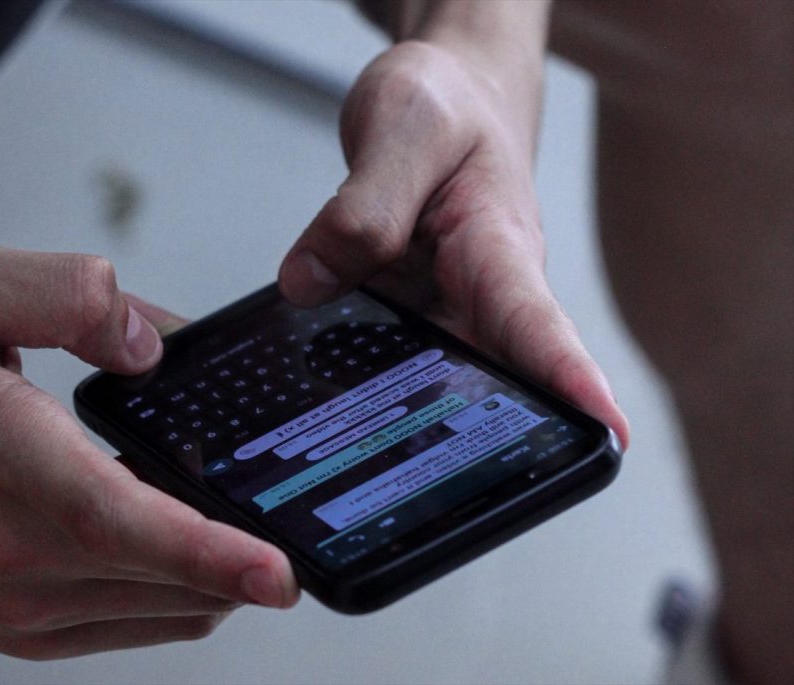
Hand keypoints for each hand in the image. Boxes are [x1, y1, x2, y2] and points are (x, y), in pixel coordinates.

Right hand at [0, 242, 297, 658]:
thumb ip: (70, 294)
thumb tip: (152, 341)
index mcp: (10, 468)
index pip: (130, 526)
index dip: (215, 554)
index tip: (280, 573)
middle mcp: (15, 557)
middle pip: (167, 579)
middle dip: (240, 552)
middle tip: (276, 508)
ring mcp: (14, 607)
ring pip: (157, 614)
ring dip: (211, 577)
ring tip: (232, 525)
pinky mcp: (9, 630)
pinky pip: (120, 630)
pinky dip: (168, 599)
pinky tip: (177, 559)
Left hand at [278, 39, 628, 445]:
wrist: (444, 95)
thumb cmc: (444, 105)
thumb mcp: (402, 132)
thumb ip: (361, 208)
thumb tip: (310, 283)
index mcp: (499, 249)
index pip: (539, 323)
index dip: (572, 382)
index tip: (608, 438)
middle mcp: (482, 296)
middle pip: (492, 382)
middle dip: (471, 442)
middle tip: (432, 495)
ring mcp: (447, 312)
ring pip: (432, 382)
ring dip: (402, 422)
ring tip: (353, 471)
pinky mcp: (410, 314)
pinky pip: (389, 357)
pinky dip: (359, 381)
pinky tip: (317, 407)